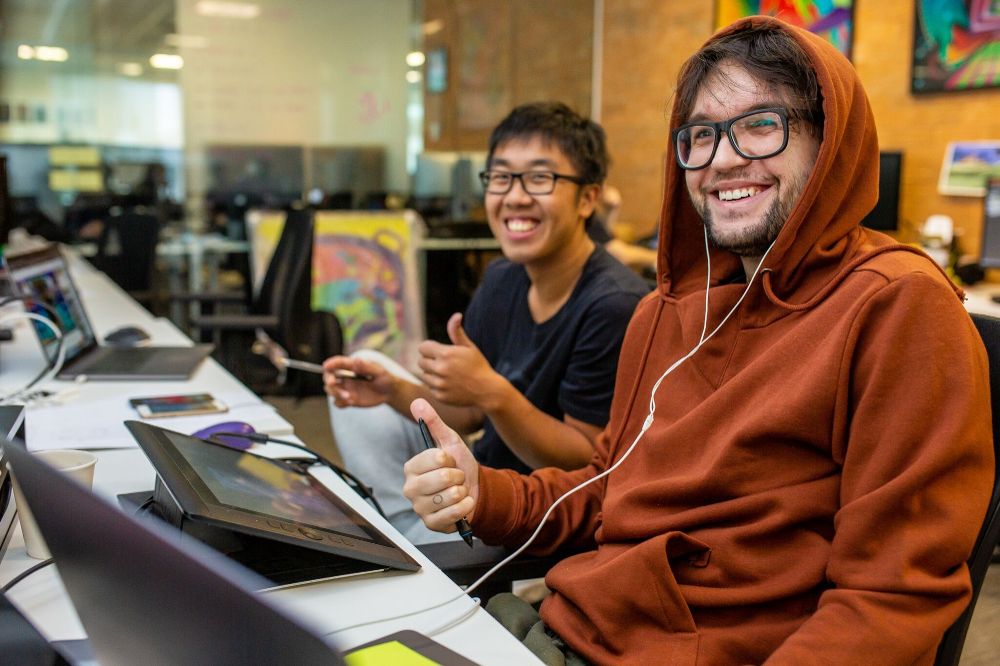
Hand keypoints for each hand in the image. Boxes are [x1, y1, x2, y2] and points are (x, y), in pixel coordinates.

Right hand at [322, 356, 395, 406]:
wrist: (389, 392)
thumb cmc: (385, 378)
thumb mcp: (379, 371)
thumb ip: (367, 366)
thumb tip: (356, 360)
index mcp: (352, 366)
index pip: (338, 363)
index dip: (331, 363)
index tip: (326, 366)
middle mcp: (346, 377)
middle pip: (329, 377)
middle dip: (329, 381)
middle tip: (333, 384)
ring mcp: (346, 388)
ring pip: (331, 390)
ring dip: (336, 393)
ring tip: (350, 398)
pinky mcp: (348, 399)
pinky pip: (338, 402)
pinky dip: (341, 403)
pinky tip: (351, 402)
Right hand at [403, 399, 478, 532]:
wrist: (474, 490)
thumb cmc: (457, 465)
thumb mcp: (449, 441)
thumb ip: (433, 422)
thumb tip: (417, 401)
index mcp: (411, 468)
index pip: (435, 458)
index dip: (450, 459)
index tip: (449, 461)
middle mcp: (410, 489)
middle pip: (442, 478)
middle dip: (458, 476)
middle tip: (456, 478)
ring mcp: (419, 508)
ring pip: (449, 496)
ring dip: (462, 492)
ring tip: (458, 491)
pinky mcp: (431, 524)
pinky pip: (453, 514)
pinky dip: (465, 506)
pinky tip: (463, 503)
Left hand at [416, 313, 505, 407]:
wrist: (487, 390)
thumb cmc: (478, 365)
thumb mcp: (469, 347)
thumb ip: (457, 332)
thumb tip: (456, 315)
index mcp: (446, 354)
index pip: (422, 348)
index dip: (429, 348)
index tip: (438, 351)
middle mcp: (440, 369)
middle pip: (421, 362)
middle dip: (429, 361)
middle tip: (443, 363)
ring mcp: (439, 384)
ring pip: (424, 375)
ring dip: (432, 374)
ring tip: (447, 374)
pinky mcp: (440, 396)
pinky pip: (430, 387)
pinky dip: (437, 386)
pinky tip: (450, 384)